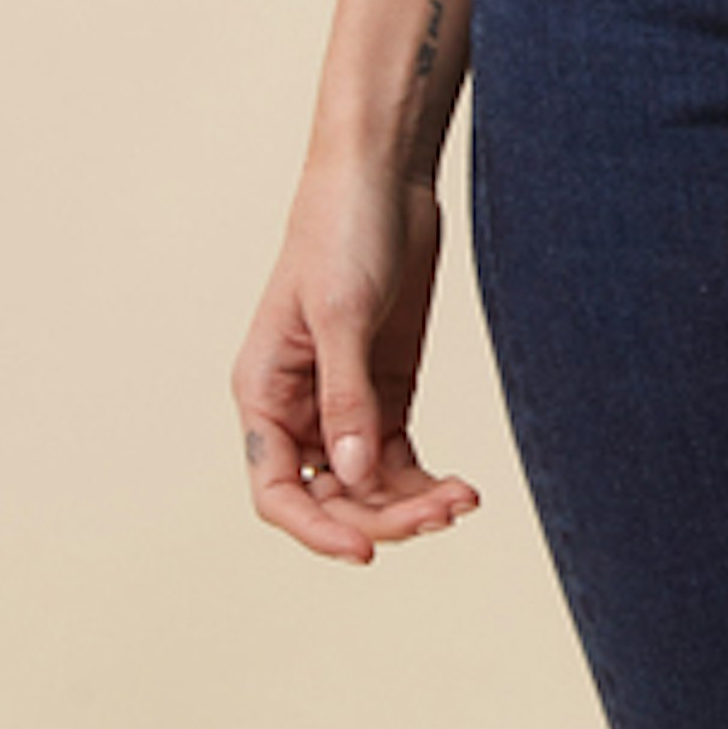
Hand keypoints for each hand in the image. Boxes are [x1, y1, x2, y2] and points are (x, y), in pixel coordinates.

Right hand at [232, 155, 481, 570]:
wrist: (383, 176)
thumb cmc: (341, 230)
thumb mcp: (342, 314)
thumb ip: (347, 396)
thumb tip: (352, 474)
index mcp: (264, 393)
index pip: (276, 490)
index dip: (315, 529)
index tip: (366, 551)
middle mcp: (299, 409)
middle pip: (332, 498)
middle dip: (382, 515)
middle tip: (442, 513)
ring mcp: (344, 404)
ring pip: (370, 486)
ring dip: (413, 503)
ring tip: (463, 500)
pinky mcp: (386, 391)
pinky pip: (399, 460)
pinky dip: (427, 481)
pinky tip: (463, 488)